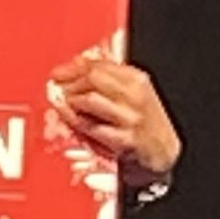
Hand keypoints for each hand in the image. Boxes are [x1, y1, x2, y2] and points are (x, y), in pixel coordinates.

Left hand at [47, 54, 180, 187]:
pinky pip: (92, 126)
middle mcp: (136, 95)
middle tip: (57, 89)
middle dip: (71, 82)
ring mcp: (131, 118)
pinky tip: (71, 120)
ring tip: (65, 104)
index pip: (100, 64)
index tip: (57, 73)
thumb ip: (109, 80)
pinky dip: (77, 121)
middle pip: (94, 77)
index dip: (73, 67)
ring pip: (92, 99)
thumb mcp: (133, 95)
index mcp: (137, 79)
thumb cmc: (144, 123)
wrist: (162, 154)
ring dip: (72, 100)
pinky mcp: (124, 140)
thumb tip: (76, 66)